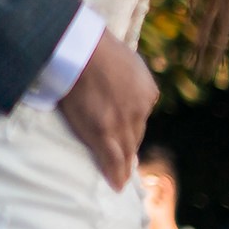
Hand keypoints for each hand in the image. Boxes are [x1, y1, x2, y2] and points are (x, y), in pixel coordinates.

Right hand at [54, 31, 156, 189]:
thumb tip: (115, 80)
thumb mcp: (123, 58)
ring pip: (126, 150)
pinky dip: (115, 174)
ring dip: (123, 166)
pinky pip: (112, 159)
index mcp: (146, 91)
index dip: (130, 128)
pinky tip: (115, 185)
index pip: (140, 117)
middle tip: (125, 162)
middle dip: (129, 148)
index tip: (125, 135)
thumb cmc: (94, 43)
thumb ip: (125, 75)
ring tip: (120, 178)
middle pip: (135, 135)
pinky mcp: (104, 132)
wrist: (82, 47)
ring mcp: (123, 123)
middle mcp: (140, 110)